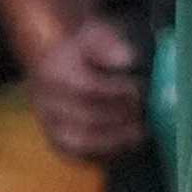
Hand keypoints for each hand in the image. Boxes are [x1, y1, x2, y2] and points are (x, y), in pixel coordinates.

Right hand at [24, 15, 148, 162]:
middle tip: (146, 113)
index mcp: (54, 72)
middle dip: (120, 117)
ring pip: (80, 141)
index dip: (117, 92)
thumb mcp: (95, 35)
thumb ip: (109, 44)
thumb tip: (128, 59)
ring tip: (141, 132)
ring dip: (115, 140)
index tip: (141, 89)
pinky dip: (105, 153)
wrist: (57, 65)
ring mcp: (48, 125)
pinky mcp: (57, 144)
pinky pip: (79, 156)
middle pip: (86, 117)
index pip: (87, 87)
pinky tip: (127, 144)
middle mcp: (45, 102)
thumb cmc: (83, 51)